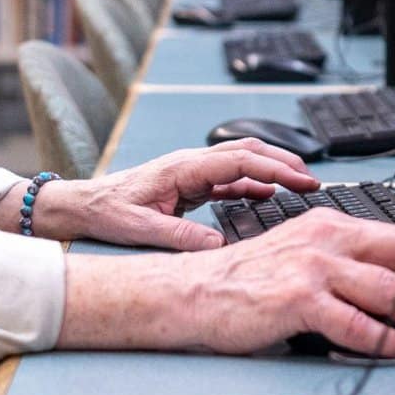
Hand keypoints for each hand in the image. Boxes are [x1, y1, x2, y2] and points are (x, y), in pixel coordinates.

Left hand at [28, 138, 318, 249]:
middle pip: (248, 152)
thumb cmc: (105, 211)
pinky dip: (254, 183)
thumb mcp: (141, 228)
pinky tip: (269, 195)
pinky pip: (230, 178)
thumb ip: (179, 235)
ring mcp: (192, 172)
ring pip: (242, 162)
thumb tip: (217, 243)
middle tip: (313, 180)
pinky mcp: (190, 184)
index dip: (275, 168)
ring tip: (300, 186)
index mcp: (183, 168)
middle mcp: (191, 164)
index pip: (240, 160)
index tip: (301, 180)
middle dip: (284, 162)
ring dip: (272, 170)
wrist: (82, 205)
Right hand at [61, 210, 394, 358]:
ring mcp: (313, 268)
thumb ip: (343, 267)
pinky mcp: (298, 300)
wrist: (192, 294)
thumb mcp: (299, 257)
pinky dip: (383, 341)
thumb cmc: (246, 283)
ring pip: (390, 292)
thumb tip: (393, 294)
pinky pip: (356, 323)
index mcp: (330, 224)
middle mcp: (326, 239)